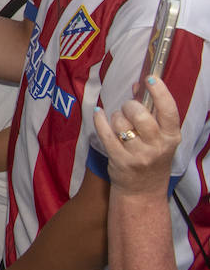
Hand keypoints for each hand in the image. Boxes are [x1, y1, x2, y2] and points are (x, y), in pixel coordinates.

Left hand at [94, 75, 182, 196]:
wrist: (143, 191)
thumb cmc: (151, 156)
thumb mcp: (159, 137)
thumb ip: (151, 110)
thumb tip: (138, 85)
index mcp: (171, 137)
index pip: (169, 111)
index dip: (160, 92)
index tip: (150, 78)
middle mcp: (157, 146)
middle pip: (140, 115)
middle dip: (130, 106)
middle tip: (128, 108)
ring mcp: (139, 155)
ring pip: (121, 123)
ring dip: (116, 117)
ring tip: (119, 122)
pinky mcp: (120, 160)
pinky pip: (105, 133)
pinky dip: (99, 120)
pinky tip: (98, 114)